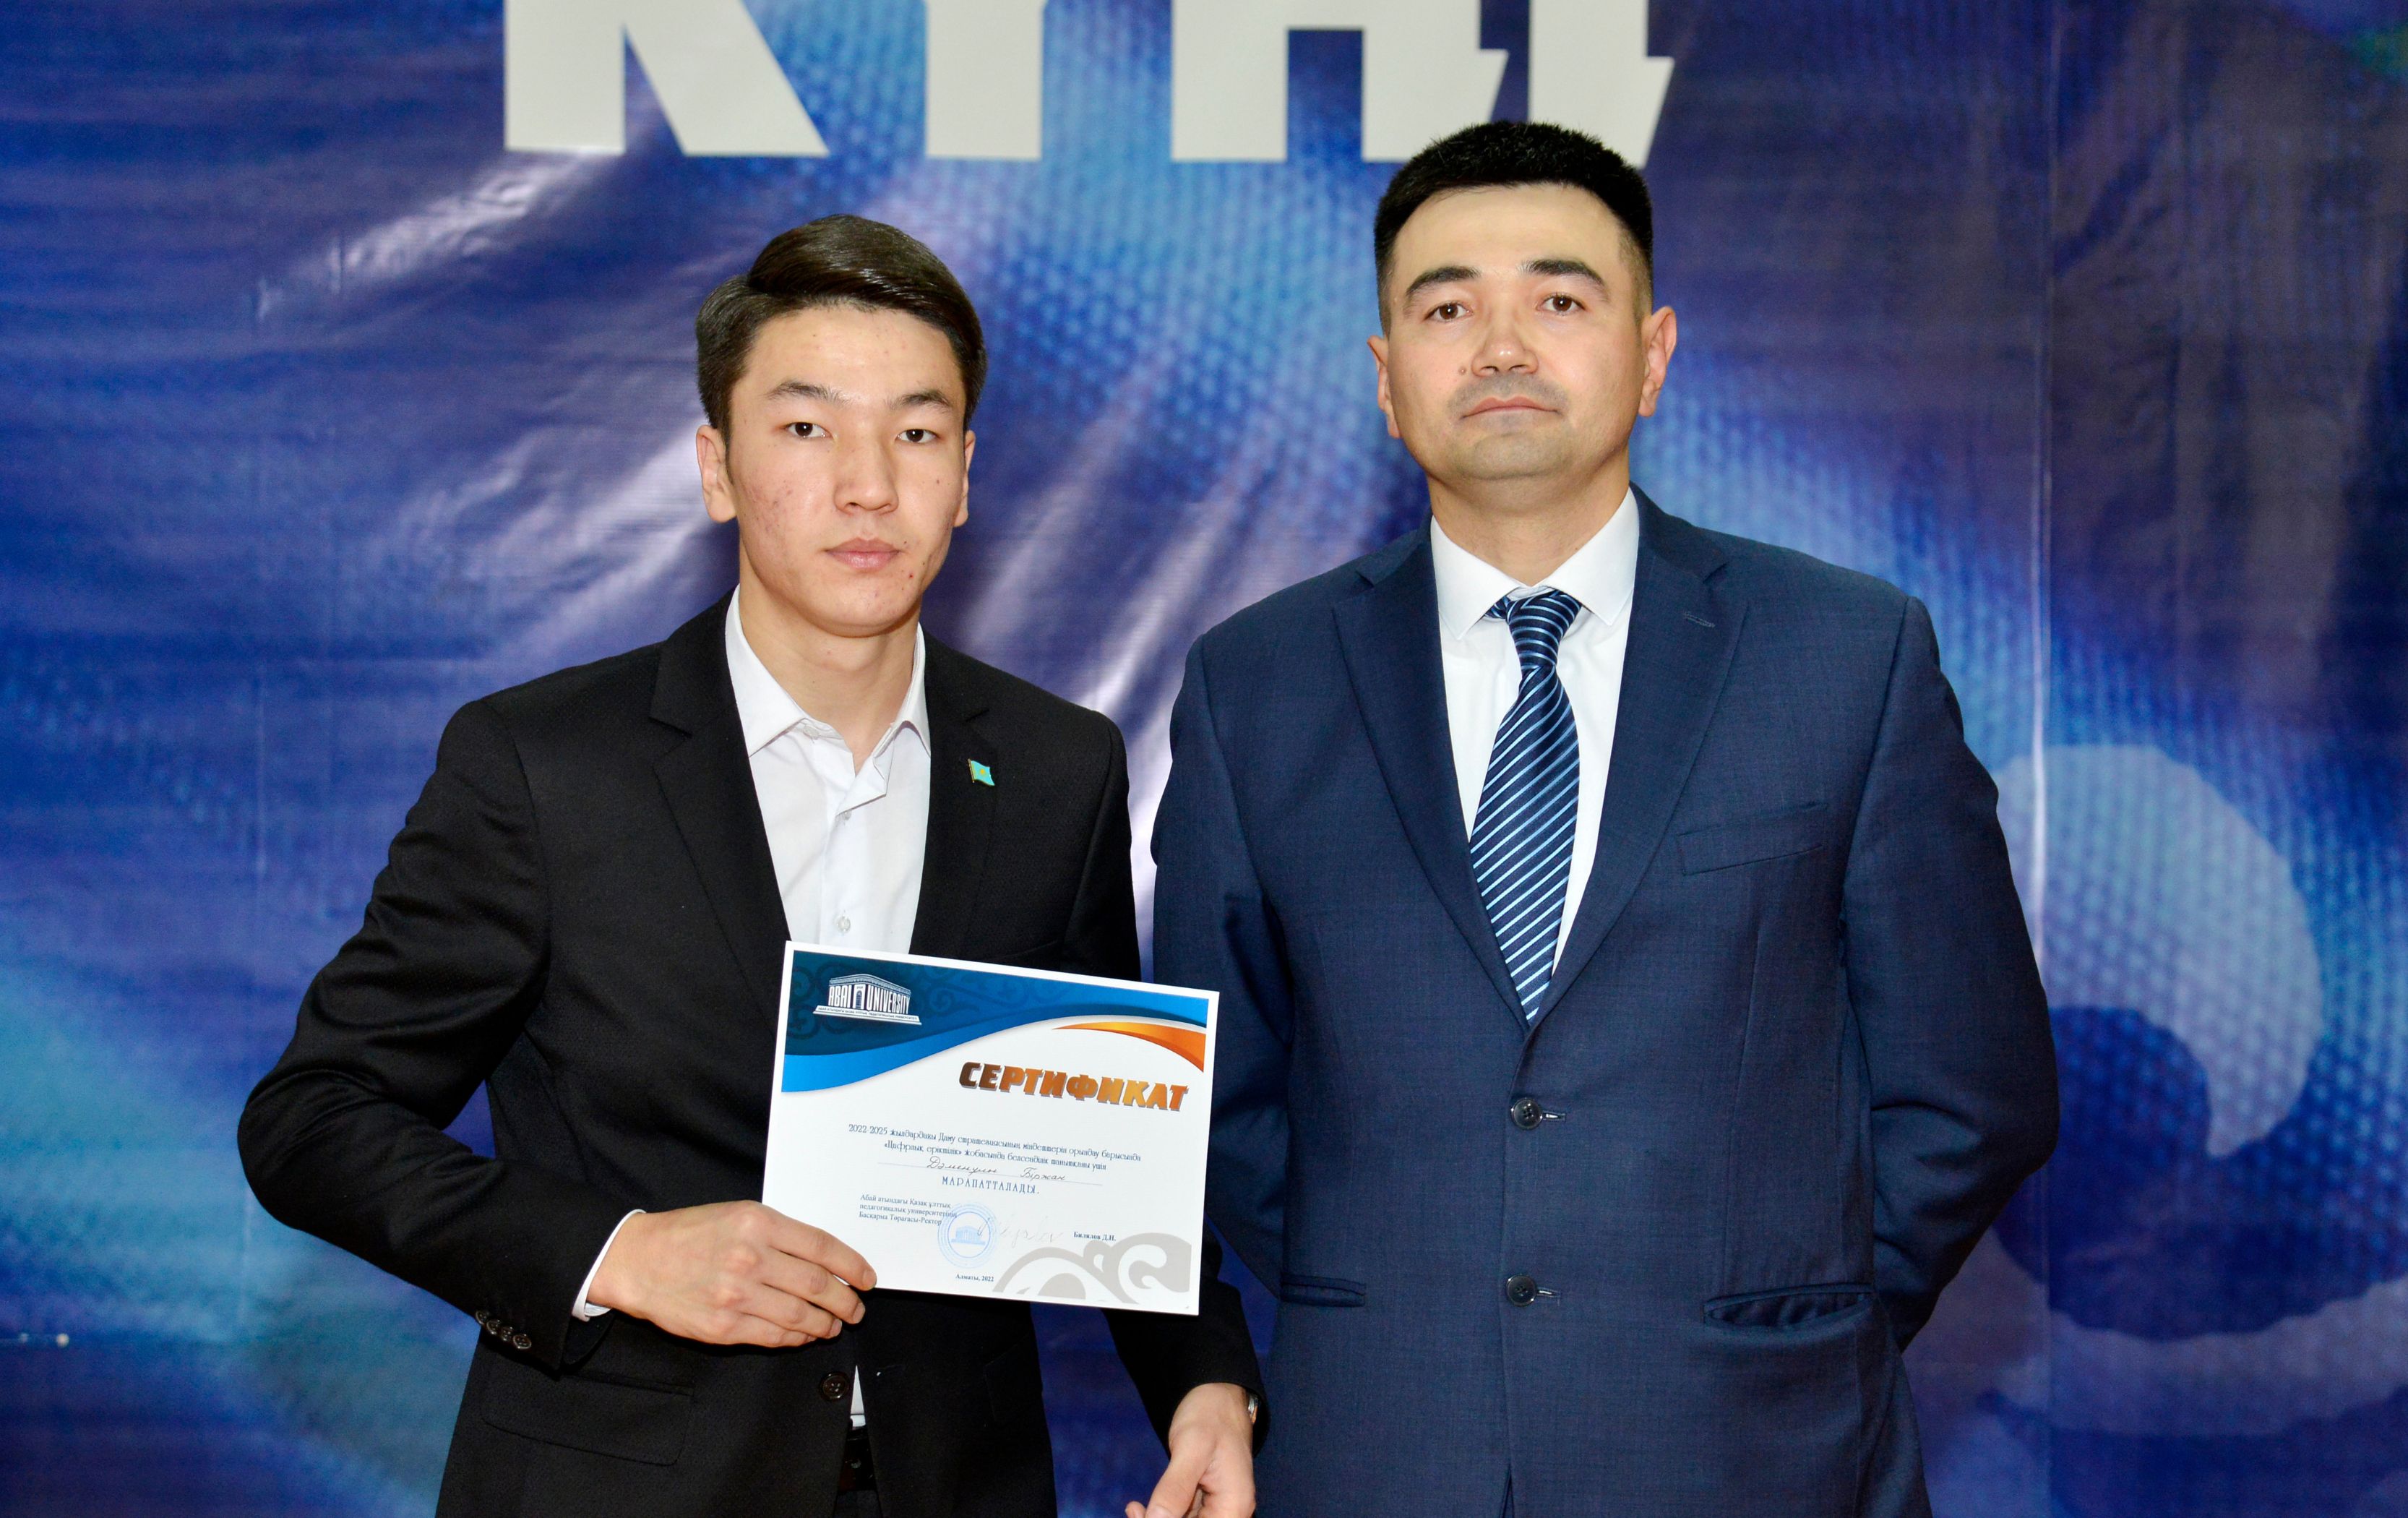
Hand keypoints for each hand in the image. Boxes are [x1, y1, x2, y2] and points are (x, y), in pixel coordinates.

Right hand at [588, 1201, 875, 1347]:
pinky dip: (797, 1338)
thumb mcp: (739, 1215)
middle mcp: (751, 1258)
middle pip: (818, 1285)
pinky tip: (805, 1334)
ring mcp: (737, 1295)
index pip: (822, 1247)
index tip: (867, 1278)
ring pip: (800, 1316)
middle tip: (856, 1307)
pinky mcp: (724, 1327)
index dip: (852, 1266)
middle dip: (846, 1301)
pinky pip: (774, 1337)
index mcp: (758, 1224)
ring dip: (826, 1323)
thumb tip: (825, 1260)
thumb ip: (781, 1234)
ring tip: (834, 1324)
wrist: (639, 1261)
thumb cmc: (690, 1234)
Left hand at [1126, 1382, 1254, 1517]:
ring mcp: (1217, 1507)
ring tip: (1134, 1509)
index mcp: (1234, 1505)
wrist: (1216, 1394)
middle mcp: (1229, 1512)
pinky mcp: (1203, 1501)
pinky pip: (1181, 1516)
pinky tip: (1140, 1507)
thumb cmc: (1210, 1415)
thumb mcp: (1191, 1448)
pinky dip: (1161, 1514)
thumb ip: (1175, 1488)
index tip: (1143, 1515)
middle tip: (1134, 1511)